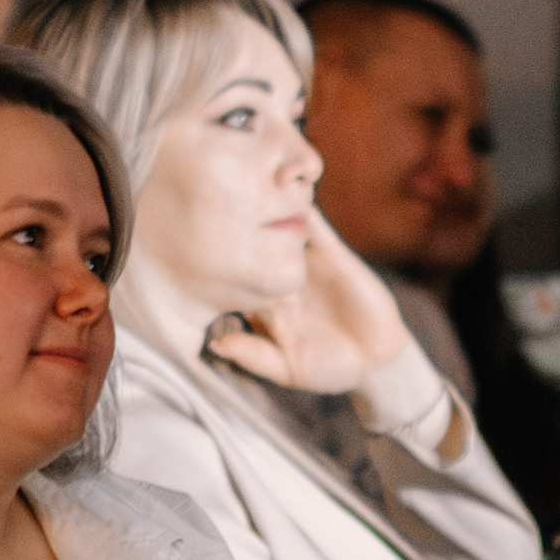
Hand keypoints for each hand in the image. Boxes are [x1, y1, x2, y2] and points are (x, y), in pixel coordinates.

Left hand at [204, 208, 413, 395]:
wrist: (376, 360)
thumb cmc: (328, 369)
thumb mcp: (286, 369)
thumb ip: (253, 355)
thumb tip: (216, 345)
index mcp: (262, 305)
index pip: (231, 281)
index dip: (211, 266)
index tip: (183, 250)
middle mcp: (279, 280)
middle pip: (249, 248)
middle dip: (229, 229)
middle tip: (201, 207)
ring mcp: (305, 264)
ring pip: (280, 231)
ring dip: (265, 211)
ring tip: (243, 190)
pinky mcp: (333, 255)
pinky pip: (317, 227)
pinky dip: (304, 210)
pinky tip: (290, 194)